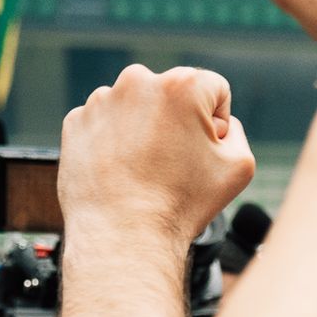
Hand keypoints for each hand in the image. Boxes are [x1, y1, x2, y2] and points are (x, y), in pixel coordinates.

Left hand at [59, 65, 254, 245]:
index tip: (205, 151)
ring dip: (145, 132)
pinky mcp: (76, 122)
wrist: (123, 235)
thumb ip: (236, 132)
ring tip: (147, 172)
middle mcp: (137, 81)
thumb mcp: (240, 167)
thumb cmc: (182, 204)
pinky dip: (116, 144)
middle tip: (176, 165)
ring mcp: (101, 101)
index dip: (218, 123)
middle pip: (172, 95)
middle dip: (178, 123)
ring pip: (137, 109)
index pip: (214, 90)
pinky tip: (123, 173)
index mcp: (181, 85)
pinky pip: (107, 125)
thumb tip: (219, 124)